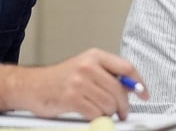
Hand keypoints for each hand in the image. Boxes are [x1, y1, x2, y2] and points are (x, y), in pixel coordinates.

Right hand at [0, 48, 148, 119]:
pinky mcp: (71, 97)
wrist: (31, 86)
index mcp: (94, 56)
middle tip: (122, 113)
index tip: (144, 94)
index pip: (126, 68)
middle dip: (123, 106)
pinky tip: (90, 115)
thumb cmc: (58, 79)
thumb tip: (131, 87)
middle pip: (119, 90)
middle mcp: (88, 66)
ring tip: (99, 111)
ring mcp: (79, 81)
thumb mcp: (85, 69)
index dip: (139, 83)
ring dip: (108, 113)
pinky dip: (96, 119)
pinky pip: (95, 113)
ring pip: (109, 104)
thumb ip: (107, 75)